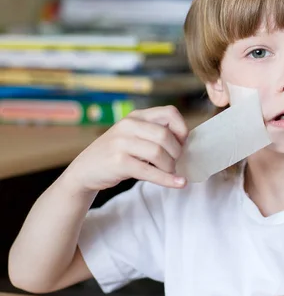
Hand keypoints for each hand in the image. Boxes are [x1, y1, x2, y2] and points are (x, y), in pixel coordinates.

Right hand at [64, 105, 188, 191]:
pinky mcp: (118, 162)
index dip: (182, 129)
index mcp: (136, 116)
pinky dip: (167, 180)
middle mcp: (128, 125)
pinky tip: (179, 183)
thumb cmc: (117, 154)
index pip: (169, 112)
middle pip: (166, 136)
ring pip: (159, 153)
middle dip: (177, 153)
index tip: (182, 144)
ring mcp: (121, 143)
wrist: (85, 170)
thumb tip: (186, 142)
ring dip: (170, 167)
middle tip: (175, 162)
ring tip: (169, 172)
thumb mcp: (134, 135)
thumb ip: (155, 133)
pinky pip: (150, 172)